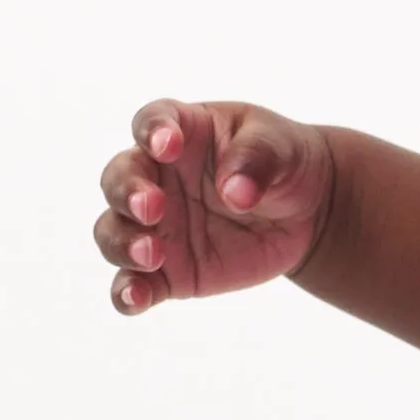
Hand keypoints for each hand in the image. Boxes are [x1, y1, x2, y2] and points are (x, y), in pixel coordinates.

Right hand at [94, 100, 335, 315]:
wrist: (305, 212)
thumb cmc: (284, 161)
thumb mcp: (281, 146)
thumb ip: (257, 157)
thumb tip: (236, 192)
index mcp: (184, 132)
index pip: (152, 121)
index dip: (152, 130)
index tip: (169, 145)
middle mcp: (157, 177)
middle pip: (118, 179)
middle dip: (126, 193)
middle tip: (152, 208)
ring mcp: (157, 226)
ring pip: (113, 232)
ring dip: (122, 244)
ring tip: (151, 255)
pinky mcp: (166, 270)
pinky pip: (132, 283)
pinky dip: (127, 293)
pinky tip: (136, 298)